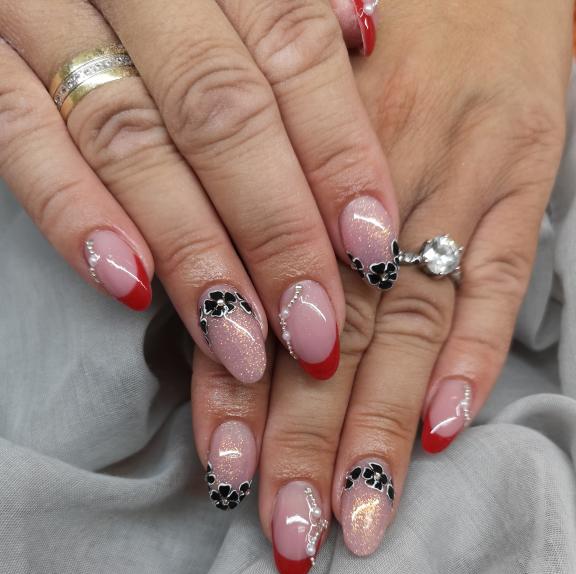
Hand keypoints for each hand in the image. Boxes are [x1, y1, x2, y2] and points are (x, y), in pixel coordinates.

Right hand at [0, 0, 396, 384]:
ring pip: (129, 139)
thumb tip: (365, 39)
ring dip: (191, 250)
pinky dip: (73, 212)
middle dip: (275, 232)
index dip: (337, 153)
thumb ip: (280, 15)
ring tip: (238, 342)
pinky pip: (20, 137)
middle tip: (312, 330)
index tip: (371, 250)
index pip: (293, 47)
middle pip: (221, 112)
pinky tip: (129, 285)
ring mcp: (45, 11)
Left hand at [191, 0, 572, 573]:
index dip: (240, 399)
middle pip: (328, 336)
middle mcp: (363, 193)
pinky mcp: (520, 182)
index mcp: (294, 177)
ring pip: (406, 325)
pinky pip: (495, 277)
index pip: (258, 306)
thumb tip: (232, 331)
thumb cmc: (367, 51)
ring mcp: (449, 187)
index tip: (231, 481)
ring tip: (362, 514)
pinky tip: (444, 429)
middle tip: (293, 533)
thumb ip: (263, 223)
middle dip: (305, 442)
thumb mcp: (293, 124)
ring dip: (381, 427)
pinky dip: (473, 355)